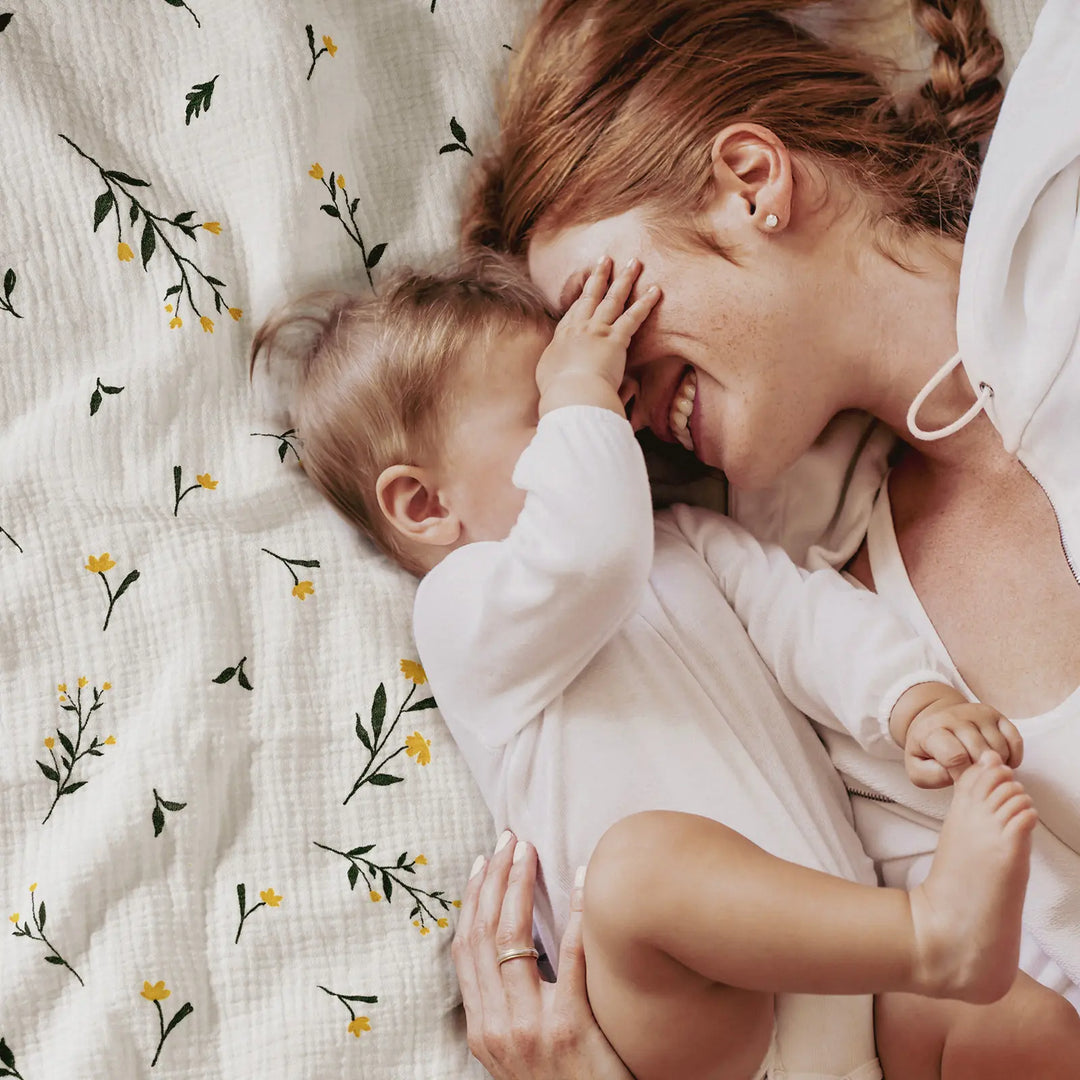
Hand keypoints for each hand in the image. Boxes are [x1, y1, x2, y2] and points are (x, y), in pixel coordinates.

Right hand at [452, 829, 632, 1079]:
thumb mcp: (517, 1051)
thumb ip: (510, 1006)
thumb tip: (518, 948)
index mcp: (481, 1029)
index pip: (465, 948)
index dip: (471, 899)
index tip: (481, 861)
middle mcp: (496, 1027)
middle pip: (484, 934)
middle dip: (493, 880)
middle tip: (508, 840)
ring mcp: (528, 1028)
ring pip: (513, 938)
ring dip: (519, 886)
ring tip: (529, 851)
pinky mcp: (568, 1029)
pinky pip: (570, 958)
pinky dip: (575, 915)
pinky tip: (584, 882)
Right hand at [536, 256, 659, 417]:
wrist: (569, 395)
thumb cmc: (559, 394)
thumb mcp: (551, 380)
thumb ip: (564, 373)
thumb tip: (574, 374)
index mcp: (561, 339)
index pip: (573, 313)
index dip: (581, 299)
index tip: (587, 288)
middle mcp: (577, 328)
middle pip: (590, 297)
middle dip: (599, 276)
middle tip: (605, 260)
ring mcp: (596, 330)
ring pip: (612, 299)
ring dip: (624, 279)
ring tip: (634, 262)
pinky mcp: (614, 339)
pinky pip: (633, 316)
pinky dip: (645, 302)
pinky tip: (655, 289)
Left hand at [897, 685, 1022, 787]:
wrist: (934, 721)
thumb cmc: (927, 751)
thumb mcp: (917, 768)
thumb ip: (930, 775)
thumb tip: (955, 774)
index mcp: (932, 731)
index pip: (955, 757)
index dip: (961, 775)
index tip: (958, 780)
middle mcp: (956, 717)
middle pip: (980, 754)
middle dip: (980, 772)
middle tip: (973, 777)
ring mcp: (978, 713)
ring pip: (999, 749)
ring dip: (996, 766)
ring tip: (982, 769)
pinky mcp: (996, 715)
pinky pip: (1015, 740)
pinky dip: (1013, 757)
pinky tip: (999, 763)